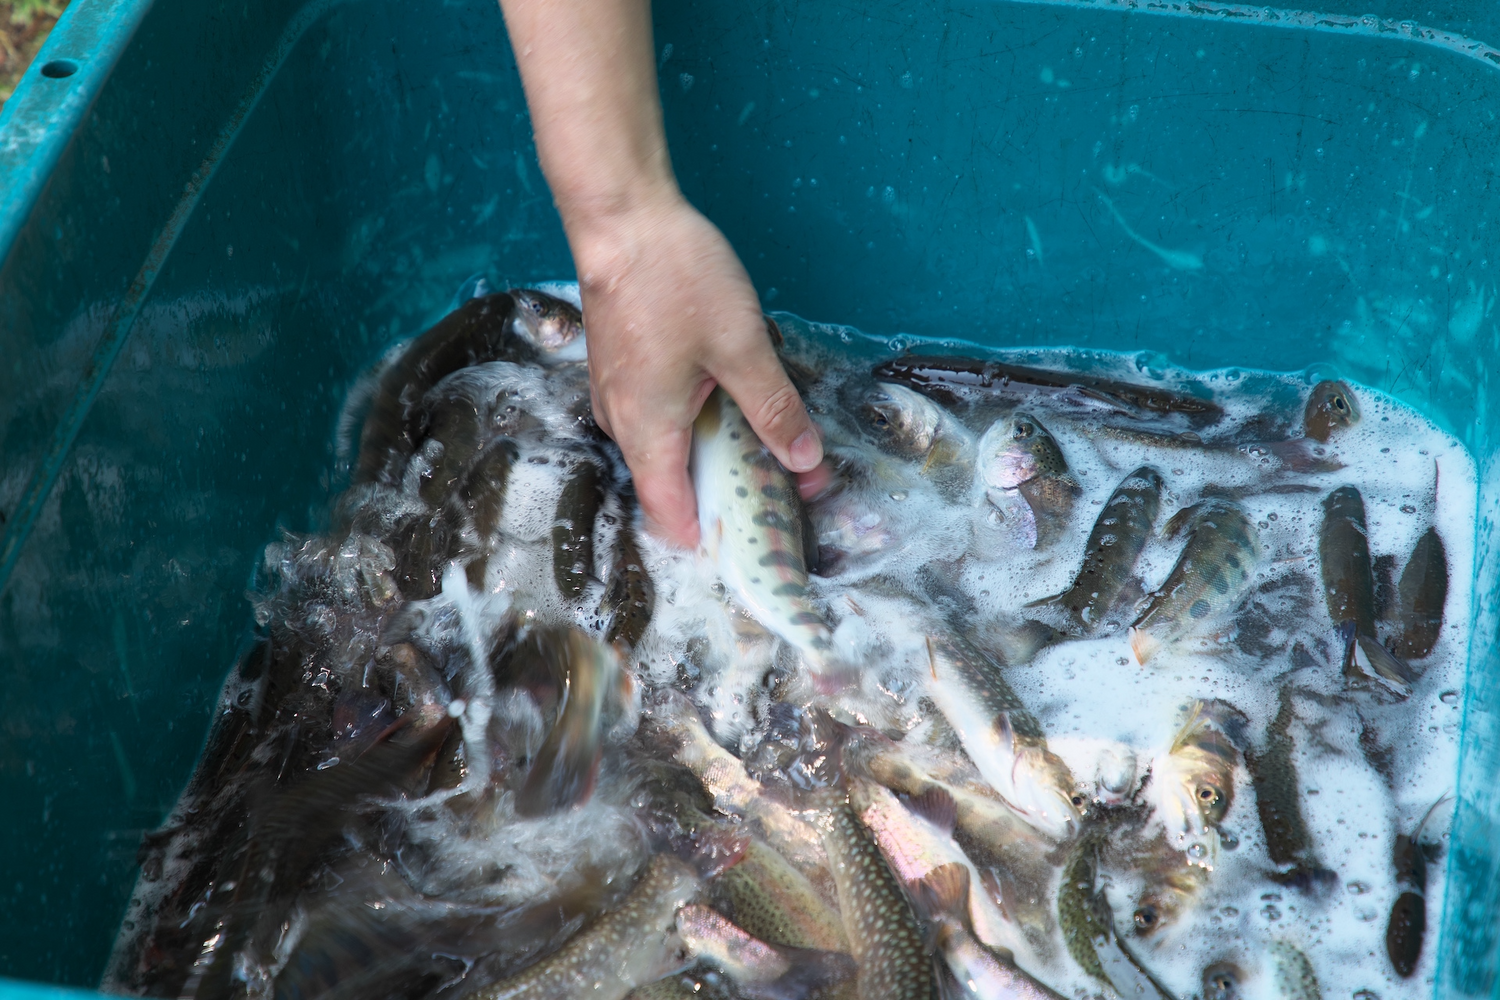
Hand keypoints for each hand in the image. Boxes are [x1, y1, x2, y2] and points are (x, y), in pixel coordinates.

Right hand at [570, 188, 822, 547]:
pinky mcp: (620, 365)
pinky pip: (654, 415)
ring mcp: (615, 391)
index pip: (671, 514)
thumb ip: (774, 409)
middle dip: (723, 494)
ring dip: (708, 455)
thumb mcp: (742, 347)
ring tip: (761, 447)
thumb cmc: (676, 278)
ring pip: (662, 448)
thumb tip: (805, 461)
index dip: (710, 536)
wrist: (622, 217)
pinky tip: (724, 401)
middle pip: (668, 484)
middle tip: (778, 490)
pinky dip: (690, 423)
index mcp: (648, 429)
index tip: (752, 543)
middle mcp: (621, 420)